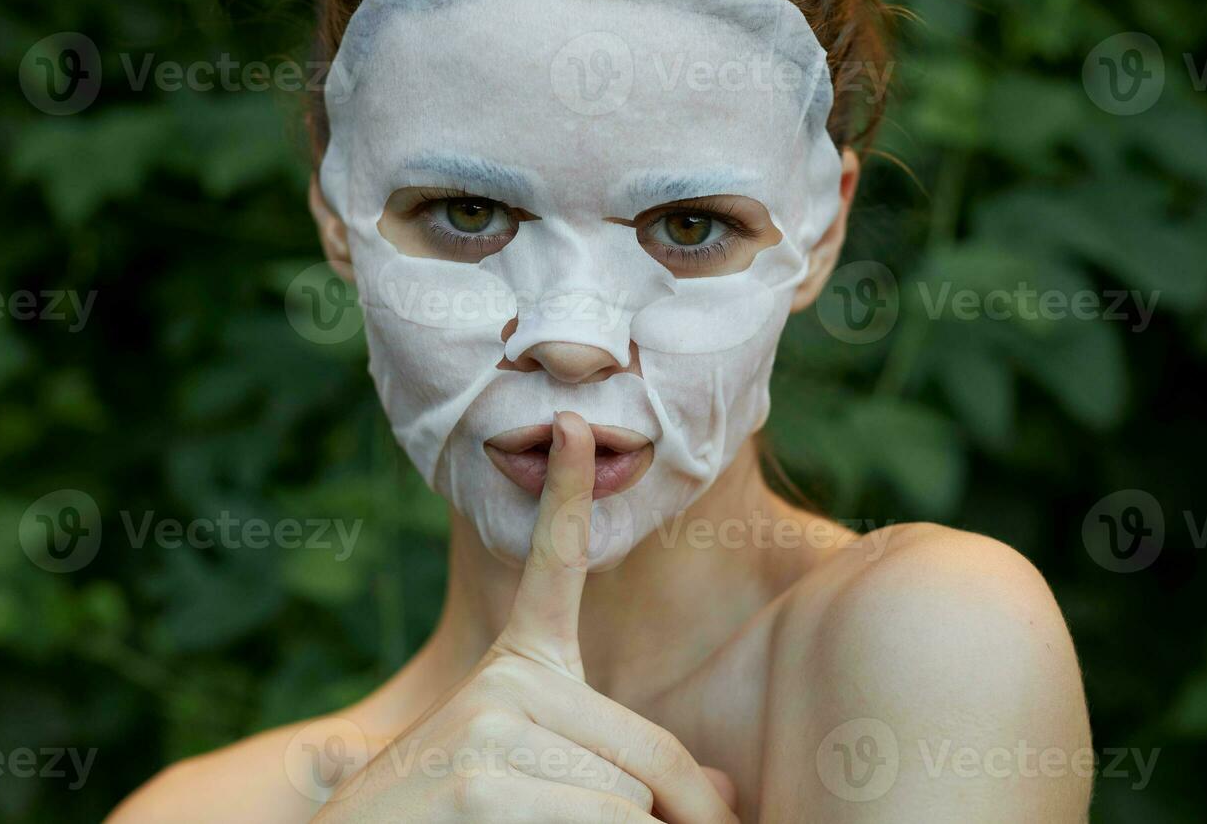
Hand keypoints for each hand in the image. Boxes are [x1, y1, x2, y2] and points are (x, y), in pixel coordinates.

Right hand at [313, 411, 738, 822]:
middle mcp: (505, 680)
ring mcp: (491, 725)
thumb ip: (622, 771)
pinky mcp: (483, 784)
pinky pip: (605, 822)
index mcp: (517, 665)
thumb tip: (723, 792)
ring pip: (629, 800)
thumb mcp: (540, 781)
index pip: (554, 566)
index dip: (569, 491)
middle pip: (648, 754)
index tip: (574, 421)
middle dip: (674, 813)